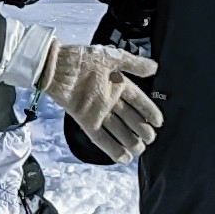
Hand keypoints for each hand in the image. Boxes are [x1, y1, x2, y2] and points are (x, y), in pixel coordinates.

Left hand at [40, 37, 163, 161]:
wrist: (56, 65)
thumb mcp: (112, 56)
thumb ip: (134, 64)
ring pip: (117, 130)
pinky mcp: (85, 120)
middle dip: (141, 129)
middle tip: (150, 138)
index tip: (158, 122)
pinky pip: (100, 137)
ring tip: (139, 150)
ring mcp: (97, 111)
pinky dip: (110, 148)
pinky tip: (122, 157)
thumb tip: (154, 68)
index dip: (149, 111)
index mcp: (117, 84)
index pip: (138, 101)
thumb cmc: (82, 57)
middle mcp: (109, 99)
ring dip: (129, 141)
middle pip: (129, 118)